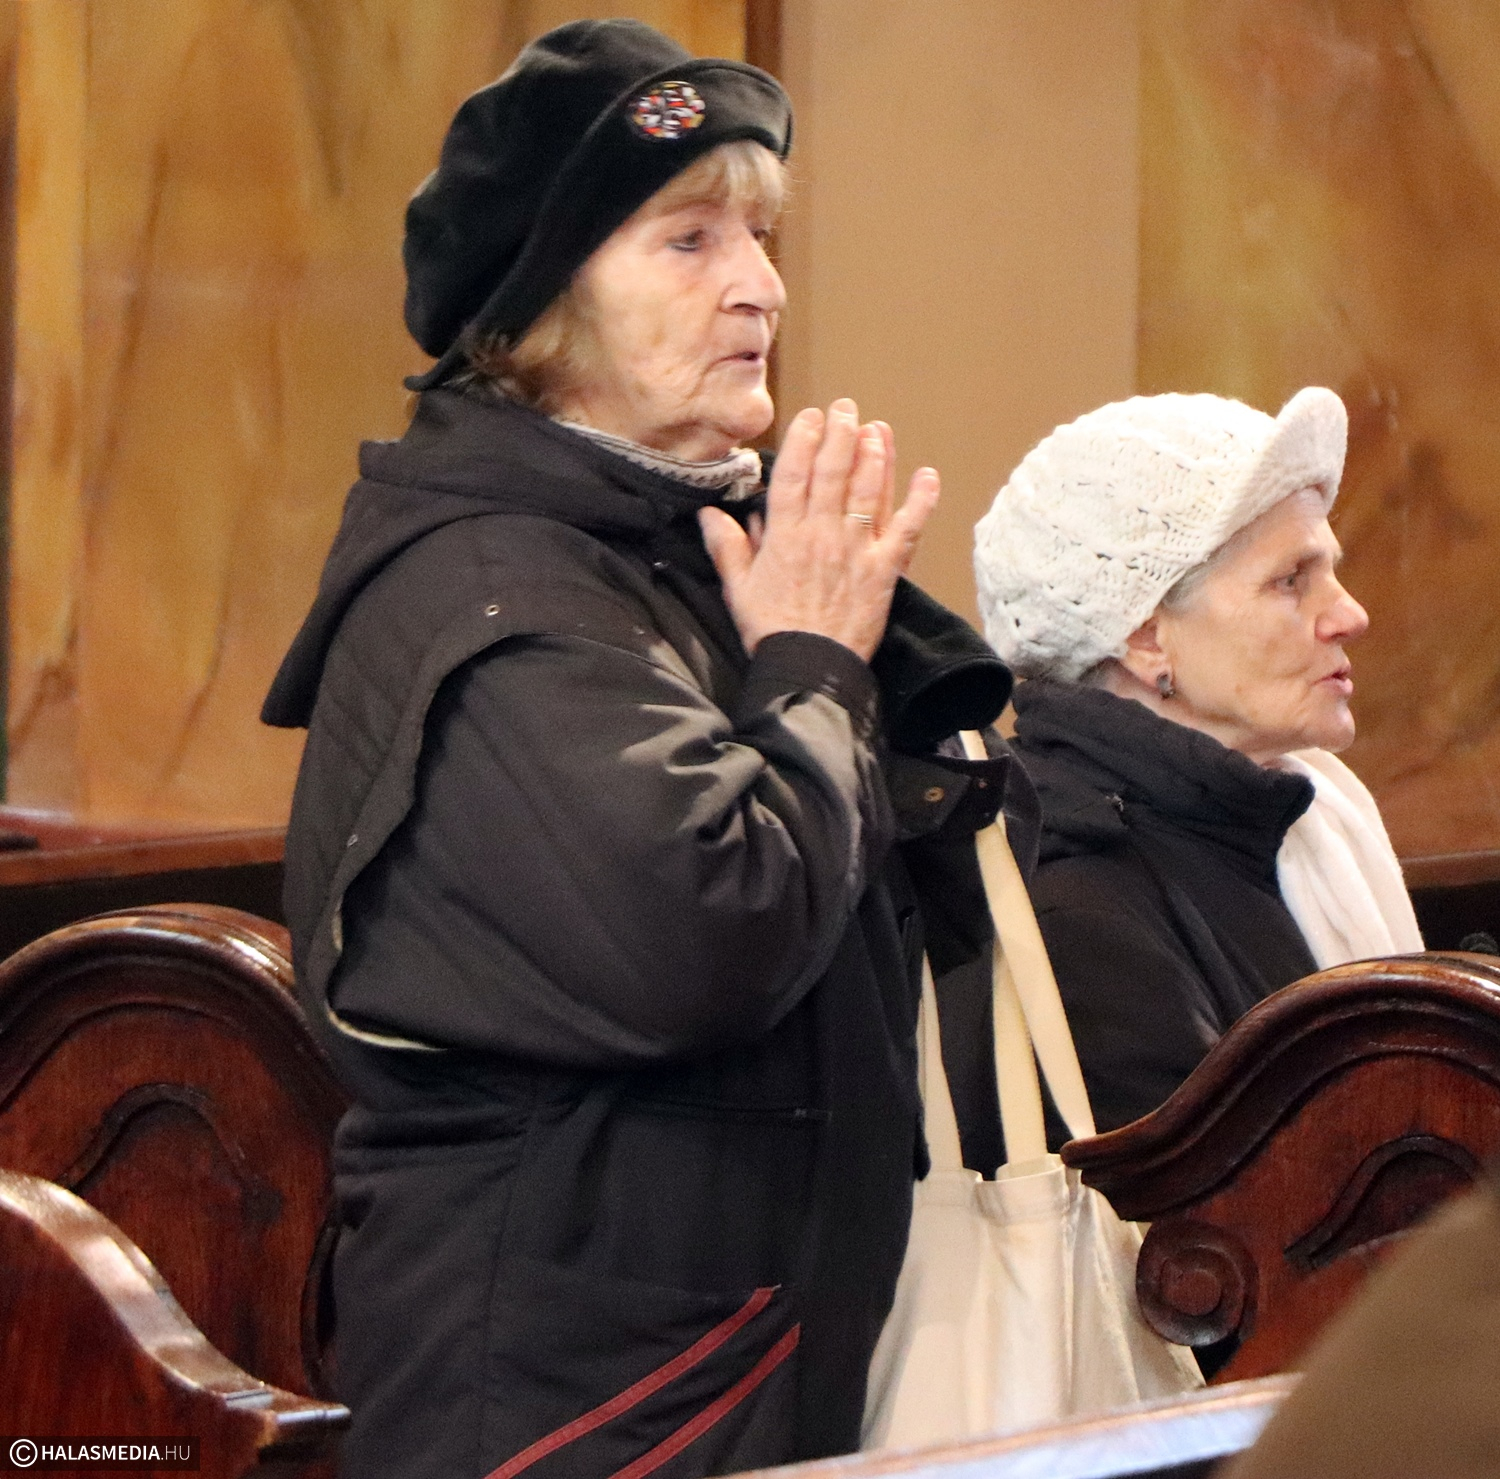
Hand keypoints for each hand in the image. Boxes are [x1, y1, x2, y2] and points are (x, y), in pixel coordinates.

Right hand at [699, 399, 939, 661]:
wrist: (810, 668)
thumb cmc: (771, 630)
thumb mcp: (738, 588)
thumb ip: (726, 546)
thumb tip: (709, 512)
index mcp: (785, 535)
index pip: (795, 475)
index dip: (804, 441)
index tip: (812, 416)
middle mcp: (822, 533)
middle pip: (834, 473)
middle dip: (841, 434)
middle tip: (847, 408)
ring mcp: (857, 549)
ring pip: (868, 491)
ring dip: (876, 456)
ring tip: (878, 430)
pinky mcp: (885, 569)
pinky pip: (907, 529)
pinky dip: (920, 501)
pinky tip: (928, 475)